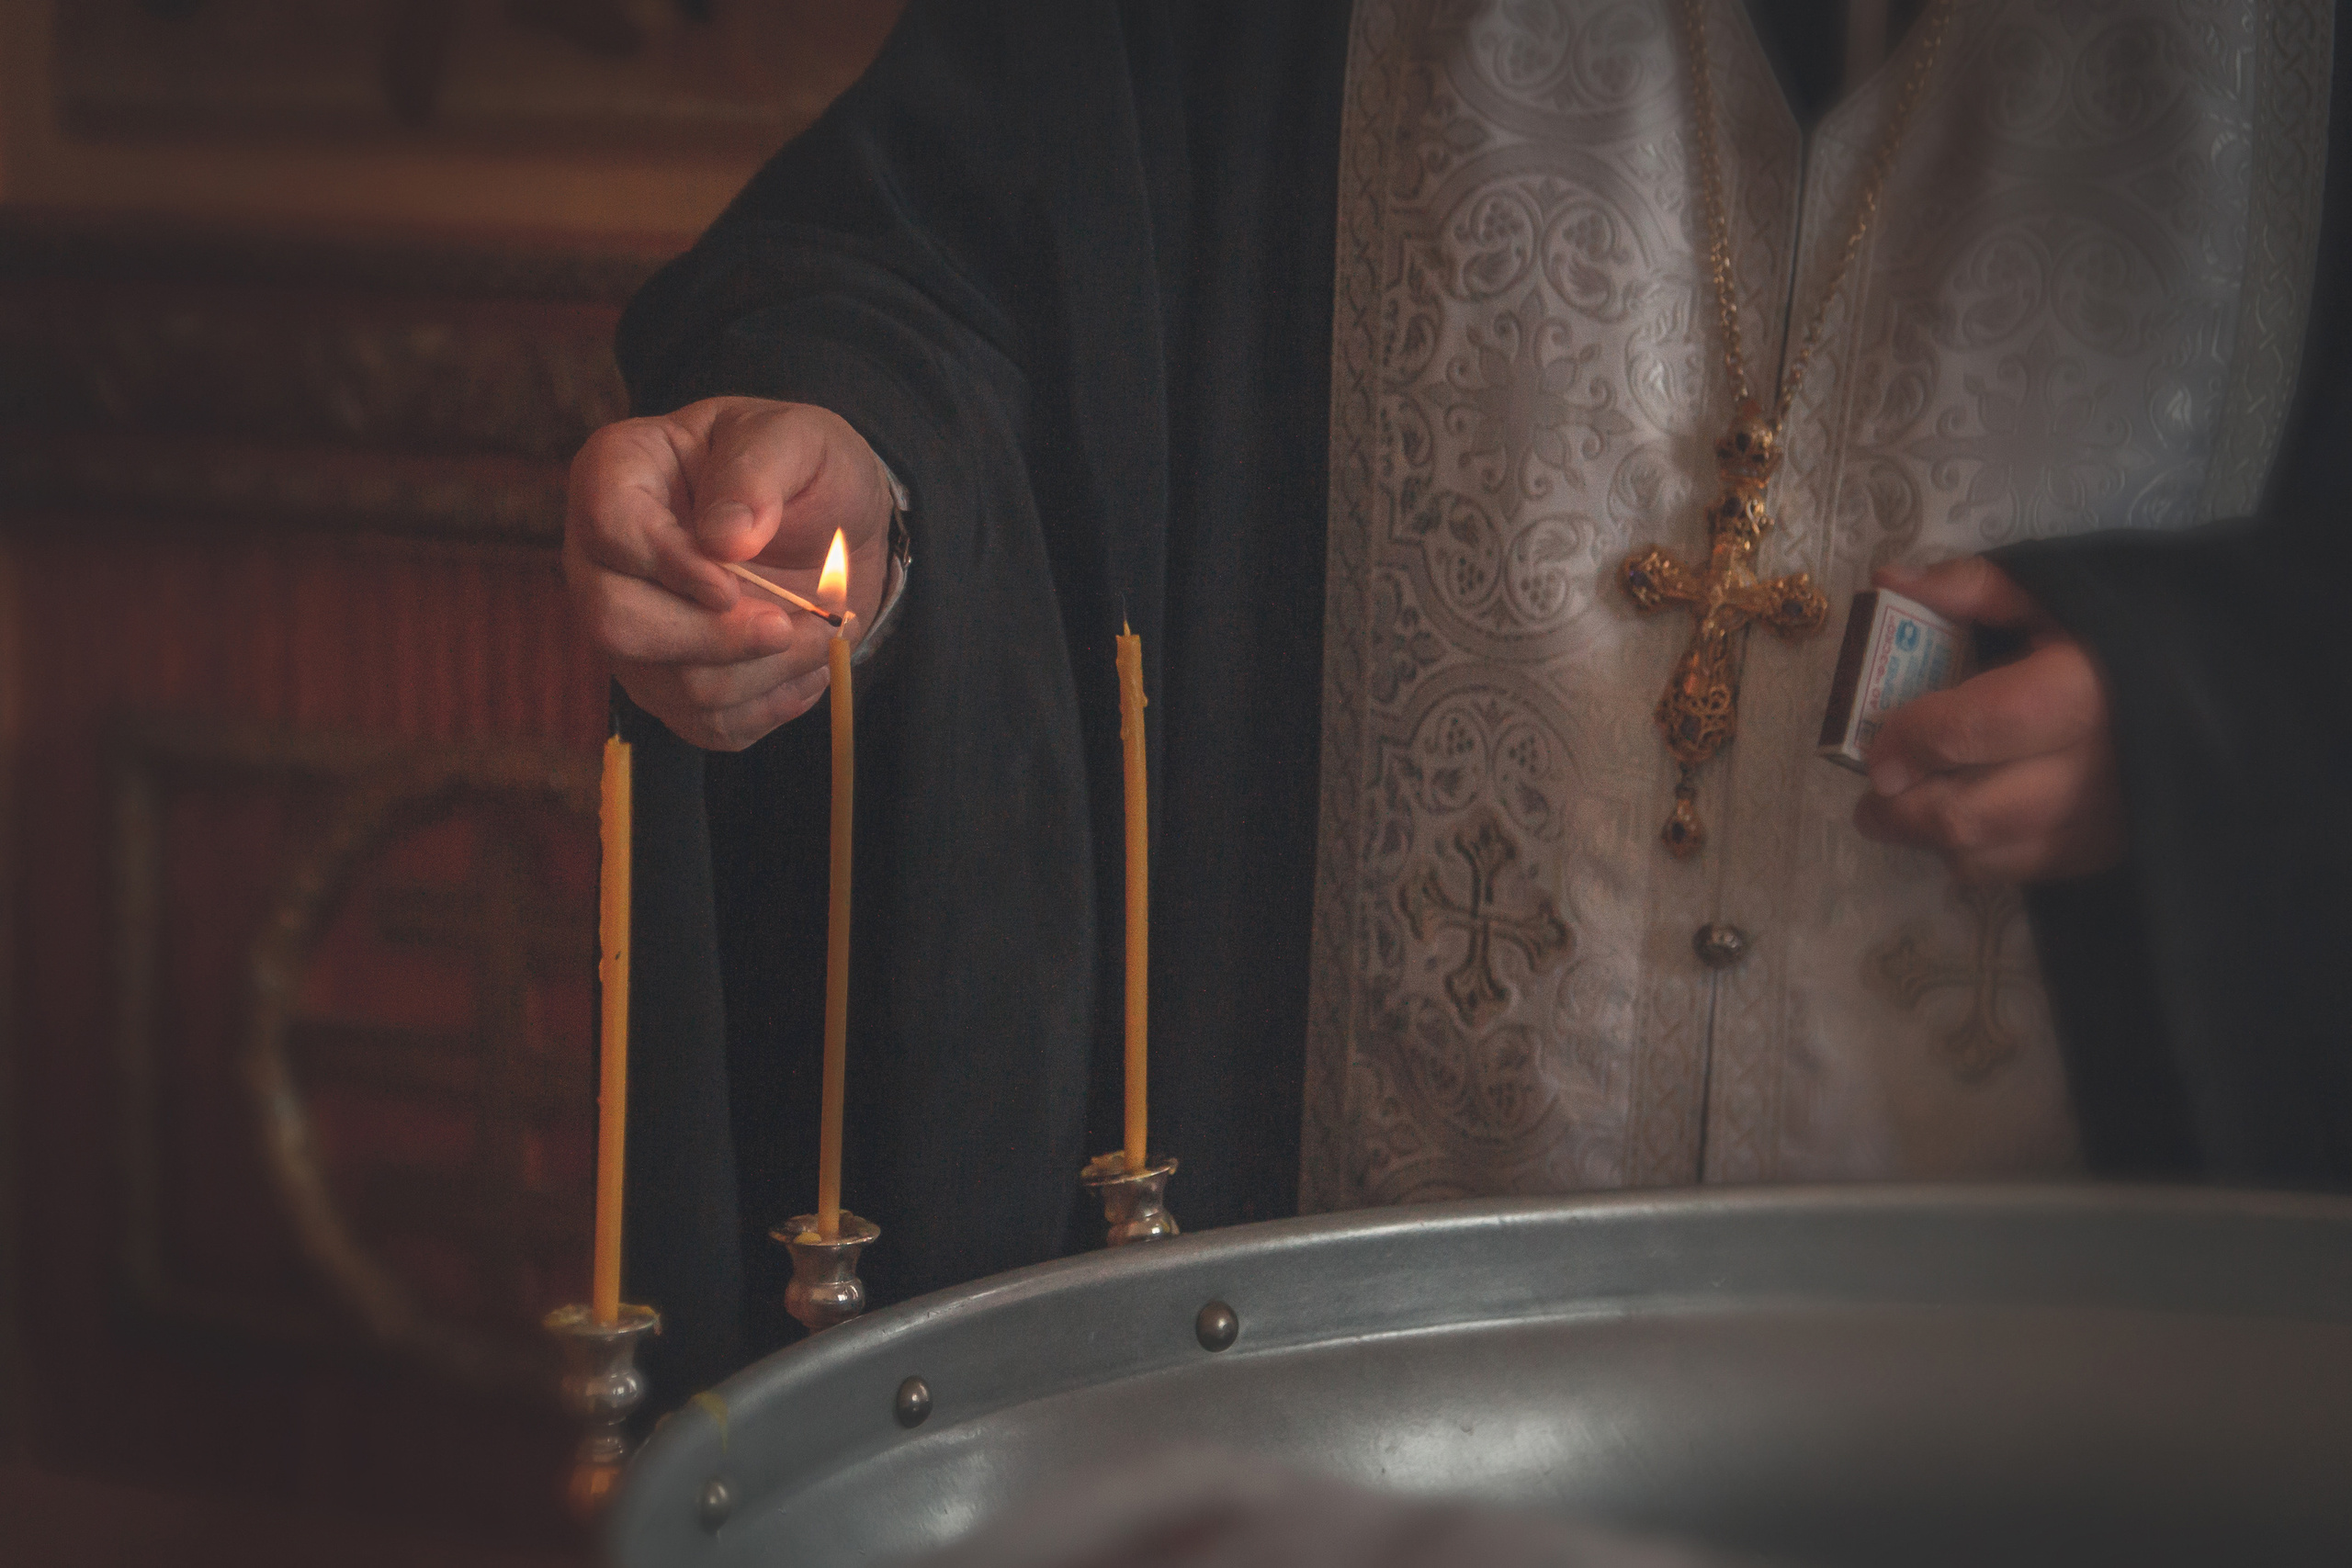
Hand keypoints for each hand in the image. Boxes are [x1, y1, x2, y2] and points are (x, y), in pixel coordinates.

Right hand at [564, 397, 893, 749]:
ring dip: (762, 673)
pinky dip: (769, 707)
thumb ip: (758, 471)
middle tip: (788, 624)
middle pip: (617, 624)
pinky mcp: (669, 684)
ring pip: (670, 686)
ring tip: (820, 634)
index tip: (734, 581)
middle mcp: (602, 559)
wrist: (832, 523)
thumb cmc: (802, 467)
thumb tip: (726, 538)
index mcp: (618, 475)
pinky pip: (706, 725)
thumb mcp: (797, 439)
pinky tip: (805, 666)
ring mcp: (630, 628)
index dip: (672, 566)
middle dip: (715, 639)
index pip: (611, 530)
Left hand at [1852, 556, 2126, 883]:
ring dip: (1935, 842)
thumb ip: (1975, 589)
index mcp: (2082, 690)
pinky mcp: (2114, 850)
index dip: (1913, 742)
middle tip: (1870, 800)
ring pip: (1993, 855)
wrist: (2228, 688)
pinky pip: (2027, 873)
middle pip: (1973, 813)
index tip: (1874, 750)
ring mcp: (2109, 820)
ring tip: (1905, 815)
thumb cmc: (2128, 636)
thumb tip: (1889, 579)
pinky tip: (1966, 829)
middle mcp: (2096, 766)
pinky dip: (1981, 859)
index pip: (1978, 728)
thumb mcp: (2058, 596)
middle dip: (1902, 813)